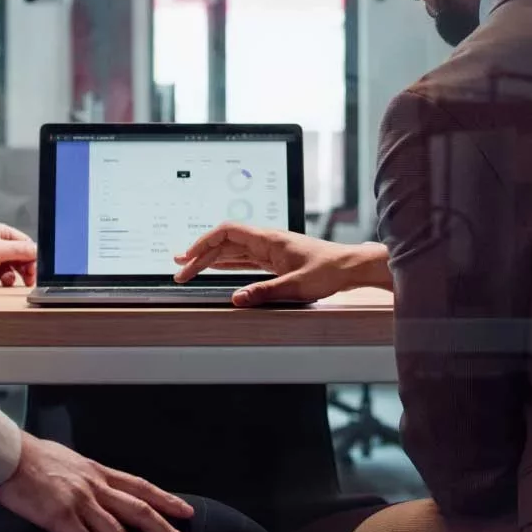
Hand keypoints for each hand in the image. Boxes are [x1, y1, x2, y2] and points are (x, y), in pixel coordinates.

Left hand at [0, 222, 36, 287]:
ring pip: (3, 269)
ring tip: (3, 281)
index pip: (24, 244)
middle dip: (19, 270)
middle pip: (15, 257)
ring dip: (4, 277)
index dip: (31, 258)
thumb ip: (21, 251)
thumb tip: (38, 251)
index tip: (34, 272)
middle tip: (25, 281)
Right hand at [0, 434, 193, 531]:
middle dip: (165, 531)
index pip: (141, 486)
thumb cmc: (33, 457)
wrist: (7, 455)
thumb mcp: (71, 460)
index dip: (166, 500)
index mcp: (98, 472)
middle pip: (139, 511)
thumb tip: (96, 485)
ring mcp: (80, 501)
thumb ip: (87, 475)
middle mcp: (95, 486)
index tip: (186, 512)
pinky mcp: (60, 516)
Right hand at [173, 223, 389, 305]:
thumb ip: (265, 292)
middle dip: (201, 256)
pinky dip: (227, 264)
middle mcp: (267, 241)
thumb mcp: (296, 286)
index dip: (204, 242)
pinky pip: (245, 259)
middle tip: (180, 271)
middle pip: (226, 243)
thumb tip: (236, 298)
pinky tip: (216, 269)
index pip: (227, 232)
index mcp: (269, 239)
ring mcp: (271, 250)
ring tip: (189, 267)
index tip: (187, 257)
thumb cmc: (329, 271)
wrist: (351, 267)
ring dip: (211, 259)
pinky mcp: (276, 261)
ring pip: (234, 251)